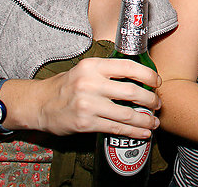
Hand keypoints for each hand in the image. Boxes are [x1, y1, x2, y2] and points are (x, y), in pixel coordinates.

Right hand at [6, 57, 161, 138]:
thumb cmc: (67, 85)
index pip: (128, 67)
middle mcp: (91, 83)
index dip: (148, 75)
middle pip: (131, 92)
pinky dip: (133, 131)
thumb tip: (140, 77)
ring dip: (145, 119)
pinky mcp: (85, 123)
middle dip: (150, 100)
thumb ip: (109, 71)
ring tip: (154, 122)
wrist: (40, 104)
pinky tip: (142, 132)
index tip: (157, 82)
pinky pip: (116, 128)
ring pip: (126, 114)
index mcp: (93, 65)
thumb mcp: (86, 70)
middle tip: (157, 104)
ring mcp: (87, 104)